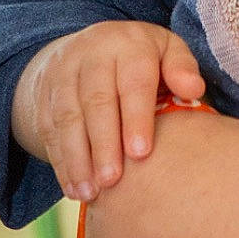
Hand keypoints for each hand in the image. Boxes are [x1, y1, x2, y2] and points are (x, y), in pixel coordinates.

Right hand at [11, 21, 206, 201]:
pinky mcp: (43, 95)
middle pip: (96, 101)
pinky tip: (74, 189)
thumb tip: (194, 89)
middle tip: (112, 180)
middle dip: (103, 144)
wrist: (86, 47)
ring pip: (66, 117)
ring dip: (77, 158)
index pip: (133, 81)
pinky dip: (60, 162)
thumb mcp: (166, 50)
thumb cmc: (141, 59)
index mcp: (128, 44)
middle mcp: (92, 54)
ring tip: (90, 193)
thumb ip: (182, 68)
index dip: (136, 117)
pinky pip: (48, 130)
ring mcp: (62, 73)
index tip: (141, 153)